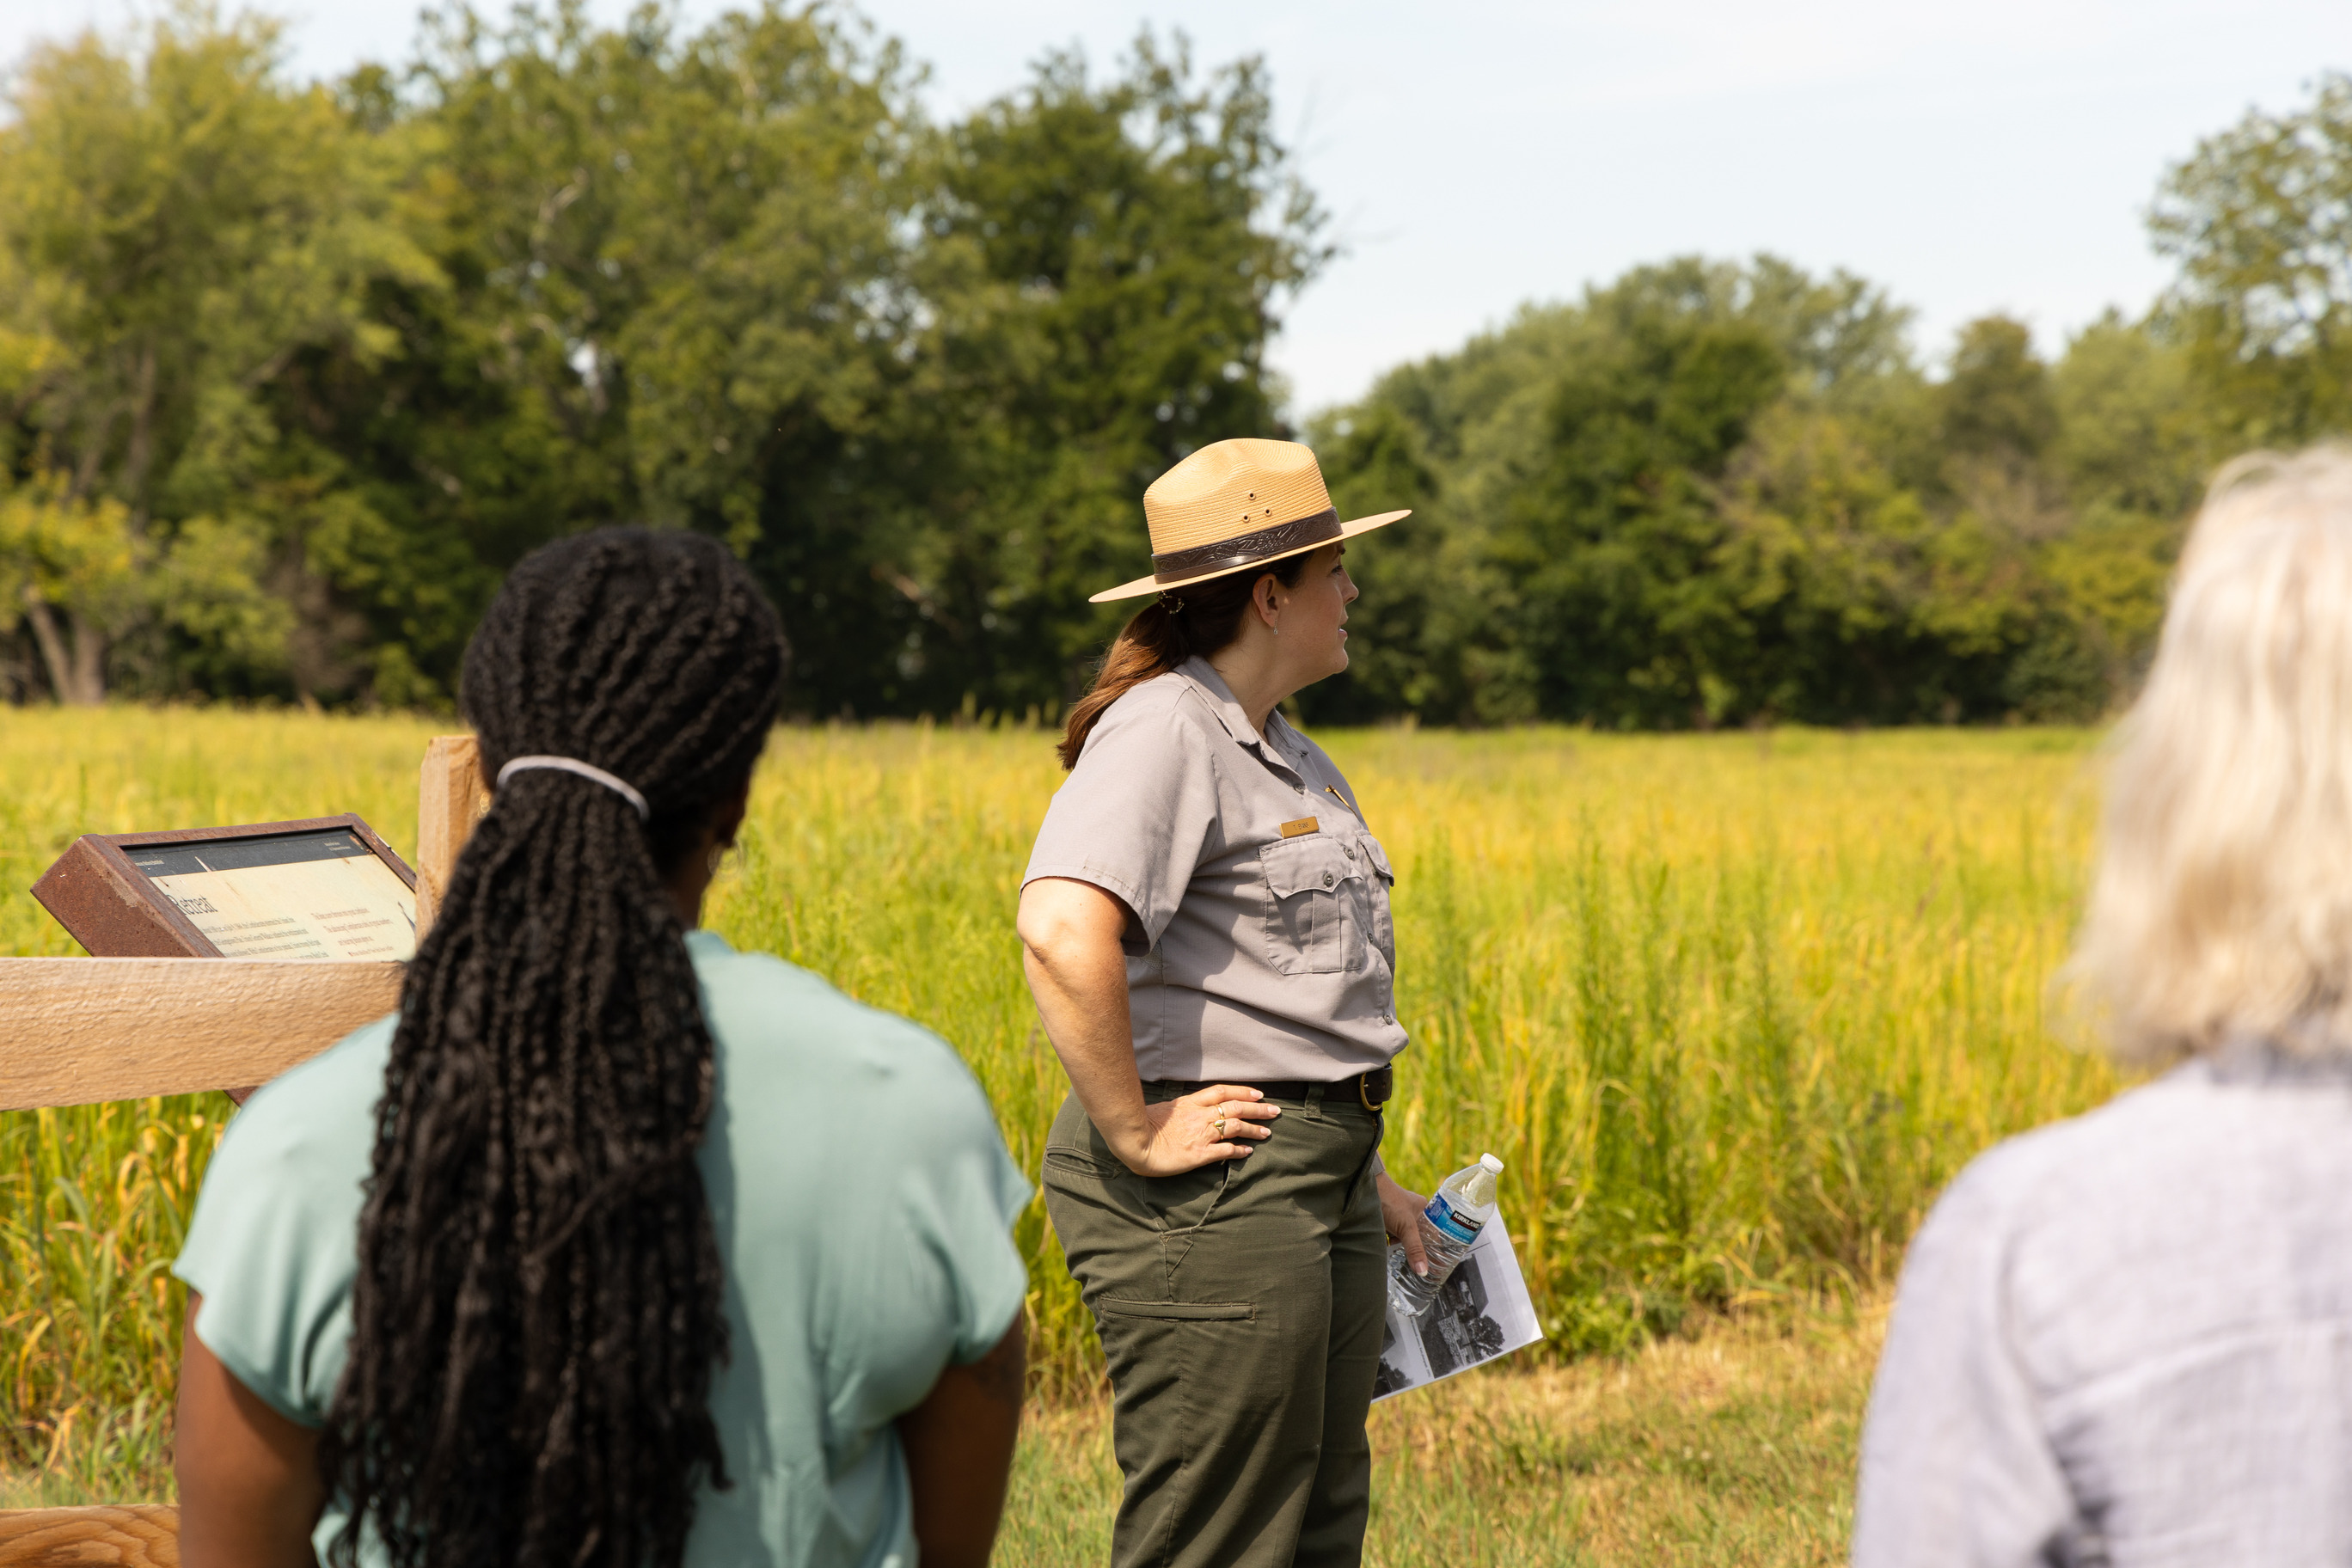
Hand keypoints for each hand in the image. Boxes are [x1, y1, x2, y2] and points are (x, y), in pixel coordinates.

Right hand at [1119, 1084, 1279, 1175]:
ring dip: (1254, 1129)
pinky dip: (1239, 1150)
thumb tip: (1192, 1108)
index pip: (1223, 1092)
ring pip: (1235, 1127)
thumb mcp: (1165, 1109)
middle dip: (1258, 1109)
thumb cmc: (1143, 1125)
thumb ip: (1182, 1108)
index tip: (1258, 1093)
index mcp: (1191, 1103)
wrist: (1134, 1143)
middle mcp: (1200, 1116)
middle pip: (1236, 1108)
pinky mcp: (1199, 1154)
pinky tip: (1248, 1151)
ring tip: (1267, 1132)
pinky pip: (1225, 1151)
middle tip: (1275, 1111)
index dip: (1243, 1092)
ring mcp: (1201, 1135)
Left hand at [1377, 1173, 1430, 1276]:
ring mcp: (1398, 1215)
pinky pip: (1390, 1235)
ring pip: (1403, 1237)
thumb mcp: (1406, 1227)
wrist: (1364, 1188)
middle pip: (1417, 1237)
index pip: (1433, 1234)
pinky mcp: (1385, 1219)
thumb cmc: (1389, 1201)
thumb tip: (1423, 1272)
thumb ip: (1414, 1249)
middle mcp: (1412, 1212)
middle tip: (1419, 1268)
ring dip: (1400, 1246)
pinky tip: (1388, 1249)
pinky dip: (1389, 1242)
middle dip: (1415, 1250)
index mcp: (1424, 1210)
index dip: (1435, 1249)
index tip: (1436, 1267)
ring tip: (1403, 1261)